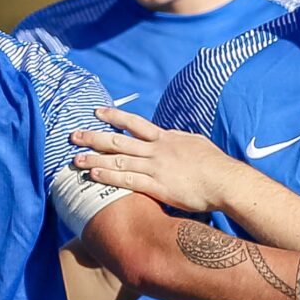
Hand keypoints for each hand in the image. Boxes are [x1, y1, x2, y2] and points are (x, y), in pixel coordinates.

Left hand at [71, 106, 245, 213]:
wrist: (225, 181)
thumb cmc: (215, 165)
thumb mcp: (197, 144)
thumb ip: (180, 141)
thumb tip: (175, 137)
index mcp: (166, 138)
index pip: (135, 123)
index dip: (114, 117)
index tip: (97, 112)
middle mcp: (157, 150)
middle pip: (119, 140)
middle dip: (94, 137)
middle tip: (74, 135)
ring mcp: (156, 167)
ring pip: (119, 160)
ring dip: (95, 159)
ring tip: (75, 159)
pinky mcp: (158, 187)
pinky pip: (128, 180)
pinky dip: (109, 177)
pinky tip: (94, 175)